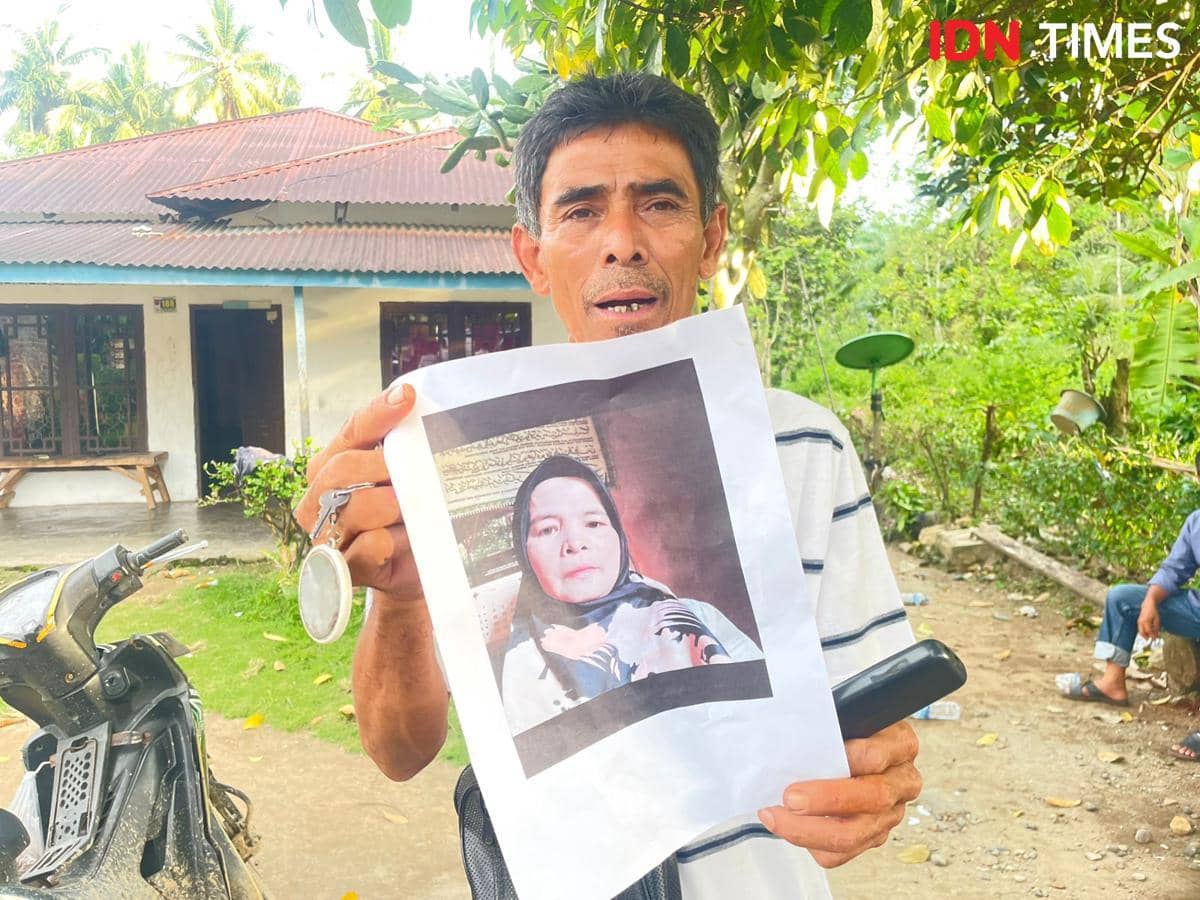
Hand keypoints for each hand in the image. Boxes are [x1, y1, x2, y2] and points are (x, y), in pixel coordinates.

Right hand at [293, 384, 422, 597]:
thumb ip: (405, 447)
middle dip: (386, 469)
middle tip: (419, 478)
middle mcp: (319, 497)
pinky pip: (368, 546)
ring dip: (395, 506)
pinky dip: (394, 540)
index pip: (354, 430)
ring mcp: (325, 535)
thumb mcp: (408, 479)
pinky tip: (406, 539)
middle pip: (344, 467)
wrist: (417, 571)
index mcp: (333, 465)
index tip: (408, 398)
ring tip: (417, 512)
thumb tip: (414, 404)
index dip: (379, 413)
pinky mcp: (344, 569)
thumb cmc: (410, 519)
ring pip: (357, 506)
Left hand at [757, 721, 920, 867]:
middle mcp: (902, 781)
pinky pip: (844, 853)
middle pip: (872, 798)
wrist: (860, 745)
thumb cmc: (850, 729)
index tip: (816, 756)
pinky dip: (813, 843)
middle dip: (826, 800)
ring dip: (811, 830)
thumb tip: (795, 737)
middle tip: (790, 797)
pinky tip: (791, 828)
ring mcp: (891, 813)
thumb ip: (831, 725)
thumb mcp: (848, 714)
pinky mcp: (874, 836)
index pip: (877, 756)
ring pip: (856, 833)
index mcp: (900, 745)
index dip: (848, 759)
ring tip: (778, 818)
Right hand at [1137, 598, 1160, 639]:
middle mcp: (1141, 622)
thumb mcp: (1157, 620)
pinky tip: (1148, 632)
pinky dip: (1144, 632)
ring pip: (1140, 632)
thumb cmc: (1153, 612)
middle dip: (1147, 638)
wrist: (1148, 605)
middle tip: (1152, 640)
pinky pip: (1140, 629)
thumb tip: (1156, 635)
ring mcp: (1138, 622)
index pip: (1149, 632)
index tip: (1155, 639)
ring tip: (1151, 636)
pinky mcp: (1138, 622)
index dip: (1152, 636)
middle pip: (1142, 633)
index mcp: (1146, 621)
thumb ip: (1156, 628)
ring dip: (1145, 635)